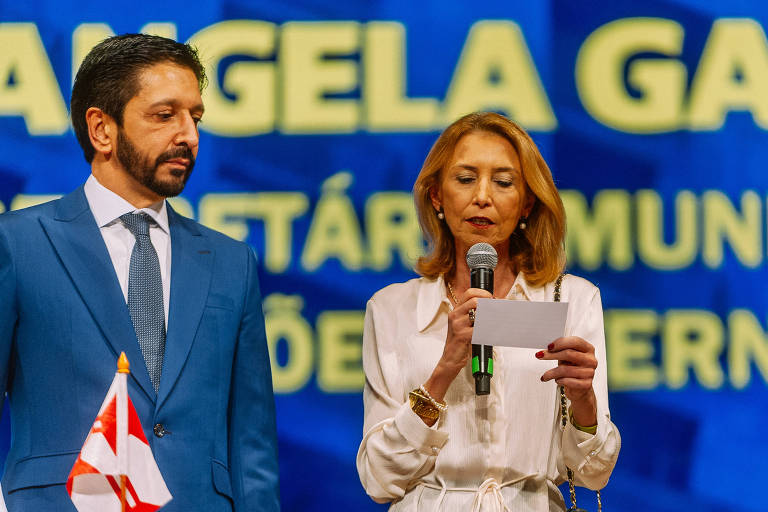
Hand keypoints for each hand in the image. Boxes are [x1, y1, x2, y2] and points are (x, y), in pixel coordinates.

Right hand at [424, 287, 491, 403]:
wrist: (450, 359)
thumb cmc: (460, 342)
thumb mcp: (464, 325)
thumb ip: (475, 315)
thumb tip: (494, 306)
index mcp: (456, 310)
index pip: (469, 293)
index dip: (483, 293)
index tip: (492, 298)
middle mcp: (455, 315)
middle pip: (475, 301)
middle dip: (490, 305)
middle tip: (497, 310)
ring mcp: (458, 325)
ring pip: (479, 314)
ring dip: (491, 318)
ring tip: (497, 322)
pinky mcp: (463, 336)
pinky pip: (481, 329)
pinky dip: (490, 331)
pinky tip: (493, 333)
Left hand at [537, 336, 597, 425]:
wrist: (579, 388)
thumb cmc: (571, 368)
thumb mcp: (566, 357)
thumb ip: (559, 351)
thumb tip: (543, 351)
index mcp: (588, 348)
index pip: (575, 341)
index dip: (561, 343)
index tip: (548, 346)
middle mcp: (591, 359)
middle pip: (569, 354)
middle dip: (552, 355)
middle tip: (539, 355)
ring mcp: (590, 372)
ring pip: (566, 369)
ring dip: (552, 372)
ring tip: (545, 376)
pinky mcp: (587, 384)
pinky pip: (569, 381)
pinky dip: (560, 381)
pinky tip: (556, 380)